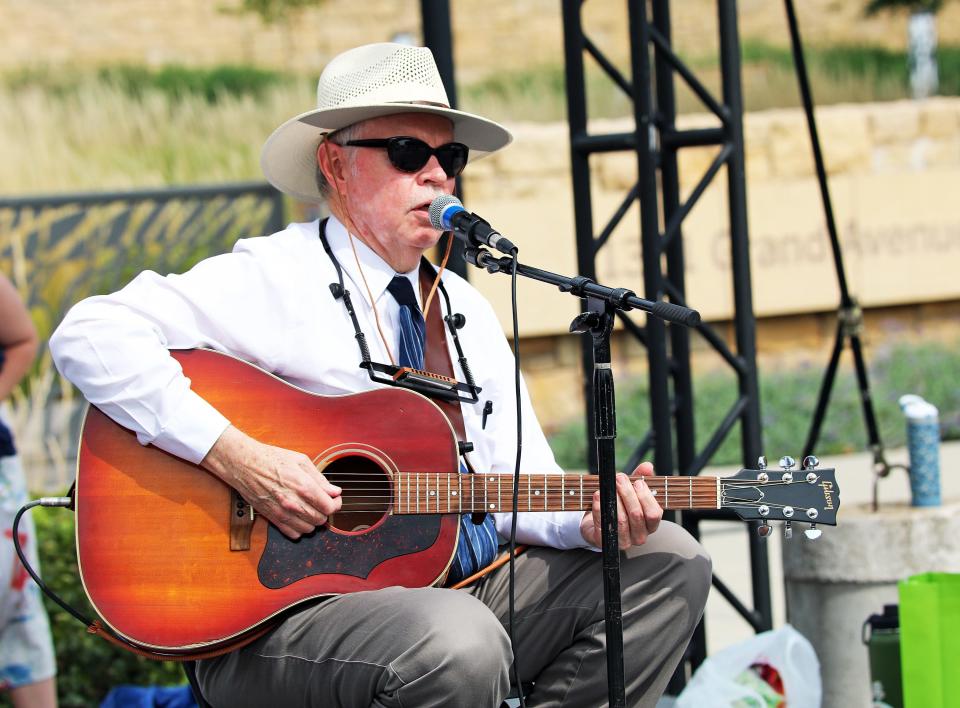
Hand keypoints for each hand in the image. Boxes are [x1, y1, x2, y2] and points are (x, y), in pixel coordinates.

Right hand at [201, 425, 341, 538]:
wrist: (244, 464)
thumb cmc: (271, 459)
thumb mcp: (301, 461)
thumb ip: (320, 479)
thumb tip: (334, 491)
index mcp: (303, 486)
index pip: (329, 507)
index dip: (336, 503)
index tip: (334, 498)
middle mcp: (293, 503)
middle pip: (320, 519)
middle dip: (326, 511)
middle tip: (323, 501)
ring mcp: (282, 513)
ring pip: (308, 529)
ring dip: (313, 520)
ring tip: (310, 508)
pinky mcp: (272, 518)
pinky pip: (292, 533)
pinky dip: (299, 528)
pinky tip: (299, 516)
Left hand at [579, 461, 661, 549]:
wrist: (599, 522)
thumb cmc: (620, 505)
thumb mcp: (632, 491)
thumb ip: (641, 478)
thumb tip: (648, 466)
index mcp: (650, 524)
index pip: (654, 514)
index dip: (646, 497)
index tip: (638, 482)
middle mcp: (640, 536)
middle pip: (637, 515)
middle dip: (628, 494)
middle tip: (620, 479)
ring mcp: (623, 541)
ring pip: (621, 520)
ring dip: (614, 499)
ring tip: (609, 486)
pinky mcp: (606, 541)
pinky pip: (604, 524)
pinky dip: (600, 507)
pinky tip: (598, 496)